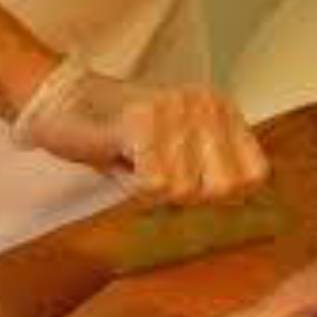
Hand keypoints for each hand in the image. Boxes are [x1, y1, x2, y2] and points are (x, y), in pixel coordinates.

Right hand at [12, 57, 269, 203]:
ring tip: (134, 161)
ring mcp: (176, 109)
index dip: (223, 196)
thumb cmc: (120, 135)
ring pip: (184, 191)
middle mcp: (205, 105)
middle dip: (188, 197)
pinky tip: (120, 160)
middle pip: (224, 189)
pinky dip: (132, 186)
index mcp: (222, 109)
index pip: (253, 176)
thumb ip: (210, 172)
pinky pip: (153, 185)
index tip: (190, 187)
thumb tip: (235, 214)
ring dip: (152, 191)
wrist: (62, 102)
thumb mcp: (179, 150)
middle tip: (157, 176)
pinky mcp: (143, 121)